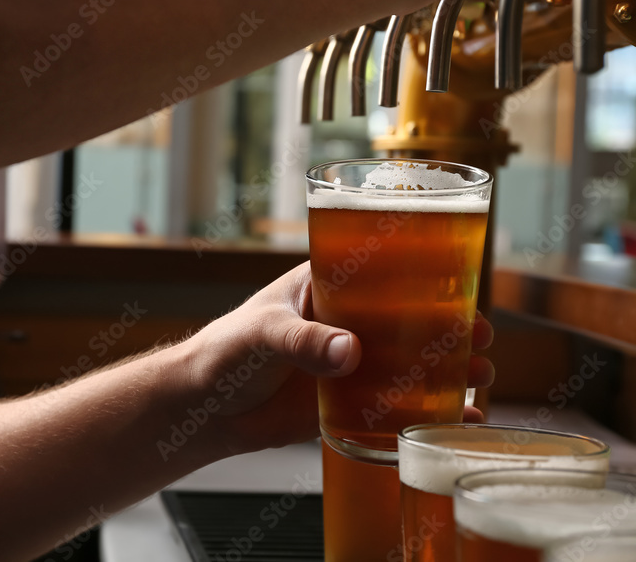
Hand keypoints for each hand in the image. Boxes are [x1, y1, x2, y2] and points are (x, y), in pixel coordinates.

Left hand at [179, 261, 494, 455]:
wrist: (204, 408)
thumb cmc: (225, 353)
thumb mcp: (263, 335)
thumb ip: (303, 341)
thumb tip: (350, 353)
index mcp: (325, 286)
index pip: (383, 270)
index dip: (427, 275)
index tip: (464, 284)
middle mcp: (346, 321)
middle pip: (410, 317)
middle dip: (451, 325)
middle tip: (483, 337)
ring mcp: (349, 361)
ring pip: (411, 359)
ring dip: (449, 366)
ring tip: (482, 376)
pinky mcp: (348, 400)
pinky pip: (396, 402)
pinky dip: (428, 409)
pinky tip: (458, 417)